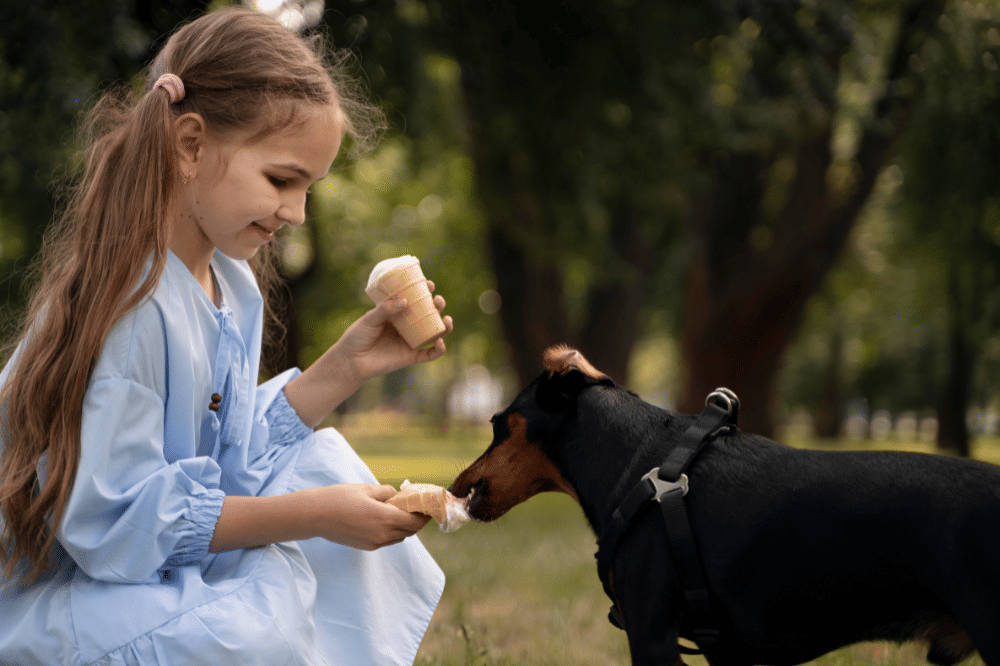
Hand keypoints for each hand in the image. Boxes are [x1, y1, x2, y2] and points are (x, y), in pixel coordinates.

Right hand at [309, 484, 431, 550]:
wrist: (315, 516)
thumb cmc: (340, 497)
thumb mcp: (367, 489)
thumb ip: (388, 493)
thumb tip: (400, 496)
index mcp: (385, 518)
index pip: (415, 521)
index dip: (425, 515)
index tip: (427, 506)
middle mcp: (383, 534)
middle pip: (410, 531)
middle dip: (417, 521)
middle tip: (417, 508)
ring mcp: (375, 543)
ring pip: (400, 538)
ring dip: (405, 527)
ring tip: (403, 513)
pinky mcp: (367, 547)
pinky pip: (388, 541)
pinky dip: (393, 532)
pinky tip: (387, 520)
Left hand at [334, 280, 453, 384]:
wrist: (351, 361)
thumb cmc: (357, 337)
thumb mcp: (370, 318)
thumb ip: (385, 309)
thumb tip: (405, 301)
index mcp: (398, 313)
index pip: (416, 300)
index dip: (425, 291)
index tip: (428, 284)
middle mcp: (408, 326)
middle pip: (430, 314)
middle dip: (438, 306)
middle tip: (437, 301)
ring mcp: (411, 341)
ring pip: (436, 333)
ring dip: (446, 326)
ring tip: (447, 320)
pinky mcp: (412, 357)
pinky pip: (431, 354)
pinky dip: (439, 349)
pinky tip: (439, 341)